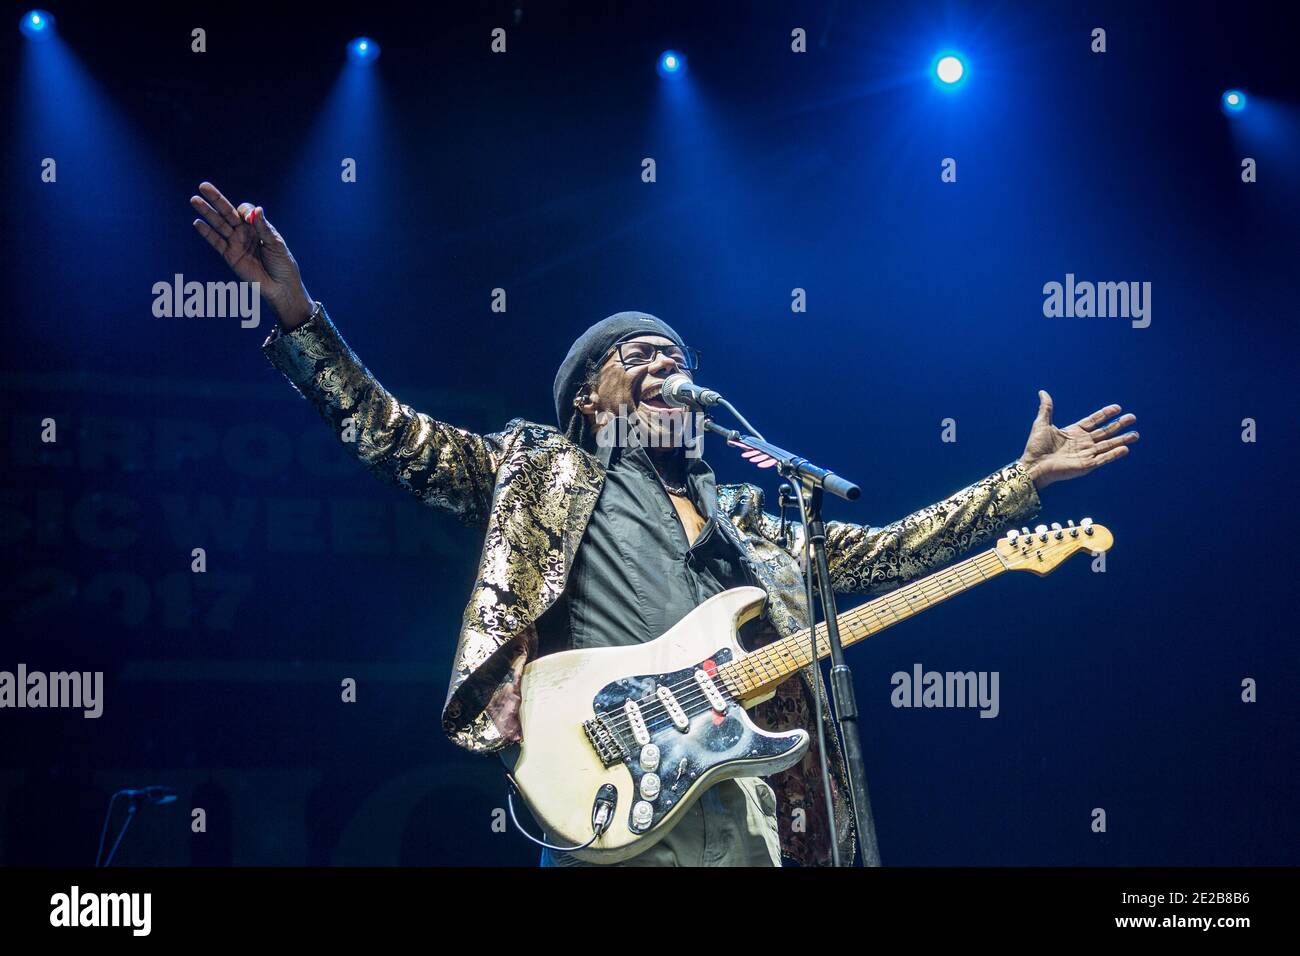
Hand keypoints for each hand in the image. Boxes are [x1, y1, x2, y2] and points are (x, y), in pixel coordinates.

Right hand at [190, 182, 313, 327]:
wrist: (280, 287)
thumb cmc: (283, 264)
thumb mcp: (276, 244)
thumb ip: (264, 228)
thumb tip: (256, 210)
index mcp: (258, 227)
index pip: (245, 211)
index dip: (244, 211)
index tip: (248, 218)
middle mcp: (245, 233)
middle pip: (228, 212)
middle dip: (216, 200)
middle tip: (203, 186)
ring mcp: (236, 243)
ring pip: (219, 225)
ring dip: (207, 212)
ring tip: (194, 200)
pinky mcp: (230, 256)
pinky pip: (216, 242)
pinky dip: (207, 233)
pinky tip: (197, 223)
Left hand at [1018, 390, 1137, 489]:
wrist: (1033, 465)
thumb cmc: (1036, 447)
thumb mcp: (1041, 423)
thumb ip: (1046, 408)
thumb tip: (1042, 392)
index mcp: (1074, 432)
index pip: (1094, 421)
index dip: (1105, 414)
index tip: (1117, 407)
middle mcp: (1082, 442)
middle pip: (1105, 432)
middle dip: (1119, 425)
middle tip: (1132, 418)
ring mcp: (1085, 454)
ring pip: (1108, 445)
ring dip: (1121, 440)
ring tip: (1135, 435)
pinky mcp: (1086, 465)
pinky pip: (1103, 459)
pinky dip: (1114, 454)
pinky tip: (1125, 449)